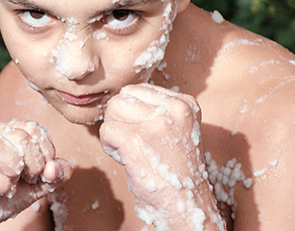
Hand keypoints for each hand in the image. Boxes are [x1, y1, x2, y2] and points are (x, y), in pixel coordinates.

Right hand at [0, 120, 71, 230]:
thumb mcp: (39, 184)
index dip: (46, 153)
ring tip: (12, 183)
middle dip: (34, 164)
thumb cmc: (4, 196)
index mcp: (3, 129)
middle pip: (21, 136)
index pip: (34, 128)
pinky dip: (1, 185)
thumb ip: (56, 173)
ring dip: (15, 171)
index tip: (39, 172)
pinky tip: (1, 191)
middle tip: (27, 181)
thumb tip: (56, 168)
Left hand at [100, 84, 223, 230]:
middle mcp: (174, 108)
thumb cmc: (176, 170)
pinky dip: (108, 145)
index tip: (141, 133)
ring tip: (127, 148)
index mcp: (185, 103)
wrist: (188, 205)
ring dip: (113, 129)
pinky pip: (107, 130)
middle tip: (131, 141)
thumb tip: (123, 98)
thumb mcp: (177, 129)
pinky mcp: (138, 140)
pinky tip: (124, 158)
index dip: (132, 111)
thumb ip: (157, 109)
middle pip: (124, 96)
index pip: (139, 89)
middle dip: (120, 118)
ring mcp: (156, 123)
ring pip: (113, 108)